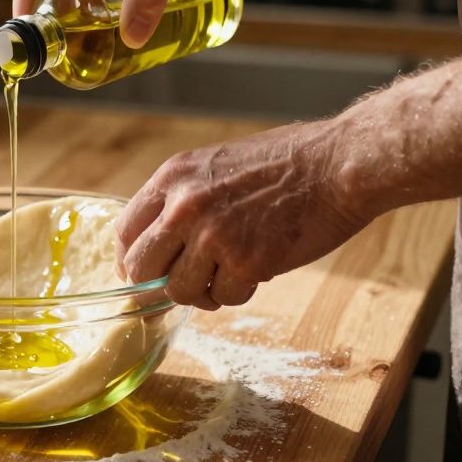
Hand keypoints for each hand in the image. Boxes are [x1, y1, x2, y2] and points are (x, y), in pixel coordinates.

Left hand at [115, 120, 371, 309]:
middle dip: (157, 286)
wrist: (337, 164)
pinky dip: (237, 293)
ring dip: (201, 292)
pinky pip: (222, 298)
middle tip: (183, 286)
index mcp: (172, 177)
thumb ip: (181, 200)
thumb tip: (158, 246)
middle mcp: (183, 206)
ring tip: (227, 275)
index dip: (130, 261)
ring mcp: (213, 235)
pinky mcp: (245, 261)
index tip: (143, 274)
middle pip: (140, 269)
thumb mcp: (214, 166)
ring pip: (178, 291)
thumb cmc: (284, 163)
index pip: (124, 232)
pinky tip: (255, 272)